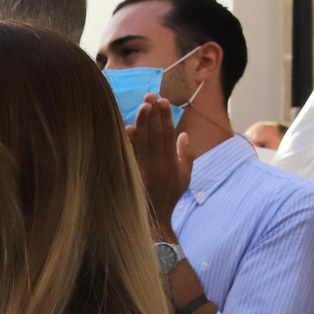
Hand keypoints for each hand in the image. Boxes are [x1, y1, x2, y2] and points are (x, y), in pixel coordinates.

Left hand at [125, 94, 191, 237]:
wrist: (153, 219)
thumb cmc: (170, 197)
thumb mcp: (184, 178)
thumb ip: (185, 155)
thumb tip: (184, 134)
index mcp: (171, 164)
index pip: (169, 135)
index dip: (167, 117)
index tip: (165, 101)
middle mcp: (157, 165)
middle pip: (156, 134)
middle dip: (154, 113)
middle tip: (151, 94)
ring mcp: (143, 170)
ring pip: (143, 142)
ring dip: (143, 122)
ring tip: (143, 105)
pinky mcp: (131, 175)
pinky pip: (130, 155)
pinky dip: (130, 141)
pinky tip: (128, 128)